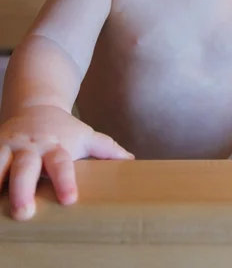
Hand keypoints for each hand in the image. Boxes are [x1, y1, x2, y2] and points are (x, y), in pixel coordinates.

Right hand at [0, 105, 133, 219]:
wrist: (37, 106)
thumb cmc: (65, 130)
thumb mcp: (86, 136)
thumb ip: (107, 149)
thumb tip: (132, 162)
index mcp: (56, 146)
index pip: (62, 165)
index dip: (65, 181)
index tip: (69, 199)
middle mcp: (31, 147)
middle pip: (26, 168)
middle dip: (23, 189)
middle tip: (25, 212)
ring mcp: (9, 147)